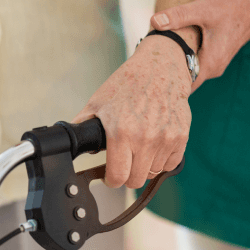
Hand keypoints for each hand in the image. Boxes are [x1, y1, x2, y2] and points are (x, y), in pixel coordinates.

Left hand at [72, 35, 191, 188]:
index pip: (117, 177)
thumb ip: (81, 125)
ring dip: (143, 167)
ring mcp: (165, 139)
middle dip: (126, 175)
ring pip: (152, 173)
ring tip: (138, 150)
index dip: (110, 180)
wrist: (160, 68)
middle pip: (135, 180)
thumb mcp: (97, 102)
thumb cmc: (128, 83)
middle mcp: (145, 139)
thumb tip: (68, 141)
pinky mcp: (181, 137)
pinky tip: (153, 148)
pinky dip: (161, 161)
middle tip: (123, 163)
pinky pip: (170, 164)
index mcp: (121, 132)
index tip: (110, 176)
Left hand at [151, 0, 249, 90]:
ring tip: (153, 61)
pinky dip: (183, 60)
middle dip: (166, 77)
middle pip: (184, 81)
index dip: (165, 86)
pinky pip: (195, 64)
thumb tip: (155, 22)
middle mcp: (213, 68)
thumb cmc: (233, 6)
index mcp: (210, 63)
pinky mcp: (215, 56)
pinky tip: (170, 52)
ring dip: (174, 68)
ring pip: (190, 72)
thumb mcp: (203, 9)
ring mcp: (215, 63)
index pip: (183, 87)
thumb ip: (179, 16)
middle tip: (144, 70)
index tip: (147, 82)